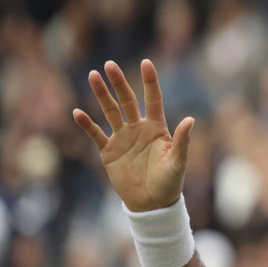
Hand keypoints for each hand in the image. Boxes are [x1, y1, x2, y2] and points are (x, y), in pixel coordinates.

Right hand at [73, 60, 194, 211]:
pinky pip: (96, 134)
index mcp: (157, 128)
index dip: (150, 82)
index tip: (146, 63)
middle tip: (109, 64)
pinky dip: (87, 124)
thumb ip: (182, 140)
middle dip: (118, 82)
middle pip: (127, 100)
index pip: (153, 99)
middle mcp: (138, 128)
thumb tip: (190, 120)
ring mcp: (122, 138)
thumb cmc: (170, 182)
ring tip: (92, 76)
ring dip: (101, 95)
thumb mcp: (178, 161)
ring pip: (110, 112)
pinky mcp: (109, 151)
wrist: (152, 203)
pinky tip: (77, 112)